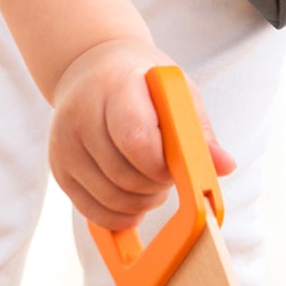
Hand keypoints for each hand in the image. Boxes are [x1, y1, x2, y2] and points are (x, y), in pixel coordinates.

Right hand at [48, 39, 233, 228]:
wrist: (94, 70)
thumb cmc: (145, 84)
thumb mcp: (177, 92)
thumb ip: (199, 131)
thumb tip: (226, 167)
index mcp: (116, 87)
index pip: (136, 140)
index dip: (163, 166)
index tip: (178, 165)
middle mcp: (80, 114)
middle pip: (123, 176)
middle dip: (156, 187)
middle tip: (169, 175)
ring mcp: (64, 144)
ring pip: (109, 199)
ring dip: (141, 203)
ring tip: (152, 182)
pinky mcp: (59, 168)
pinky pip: (91, 211)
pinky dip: (119, 215)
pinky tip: (133, 199)